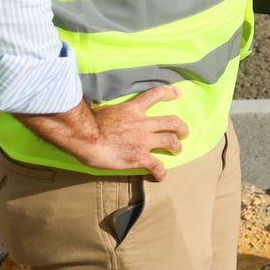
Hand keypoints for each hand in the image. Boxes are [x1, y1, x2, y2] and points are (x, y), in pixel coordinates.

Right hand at [14, 86, 189, 179]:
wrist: (85, 136)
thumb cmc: (87, 124)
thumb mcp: (102, 110)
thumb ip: (110, 112)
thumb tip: (101, 113)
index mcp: (132, 109)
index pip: (155, 95)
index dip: (169, 93)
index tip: (178, 93)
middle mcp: (143, 123)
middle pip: (171, 121)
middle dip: (181, 127)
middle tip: (184, 132)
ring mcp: (143, 140)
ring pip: (170, 141)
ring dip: (176, 146)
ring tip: (177, 150)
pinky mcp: (139, 157)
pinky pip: (156, 165)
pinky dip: (161, 172)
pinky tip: (160, 176)